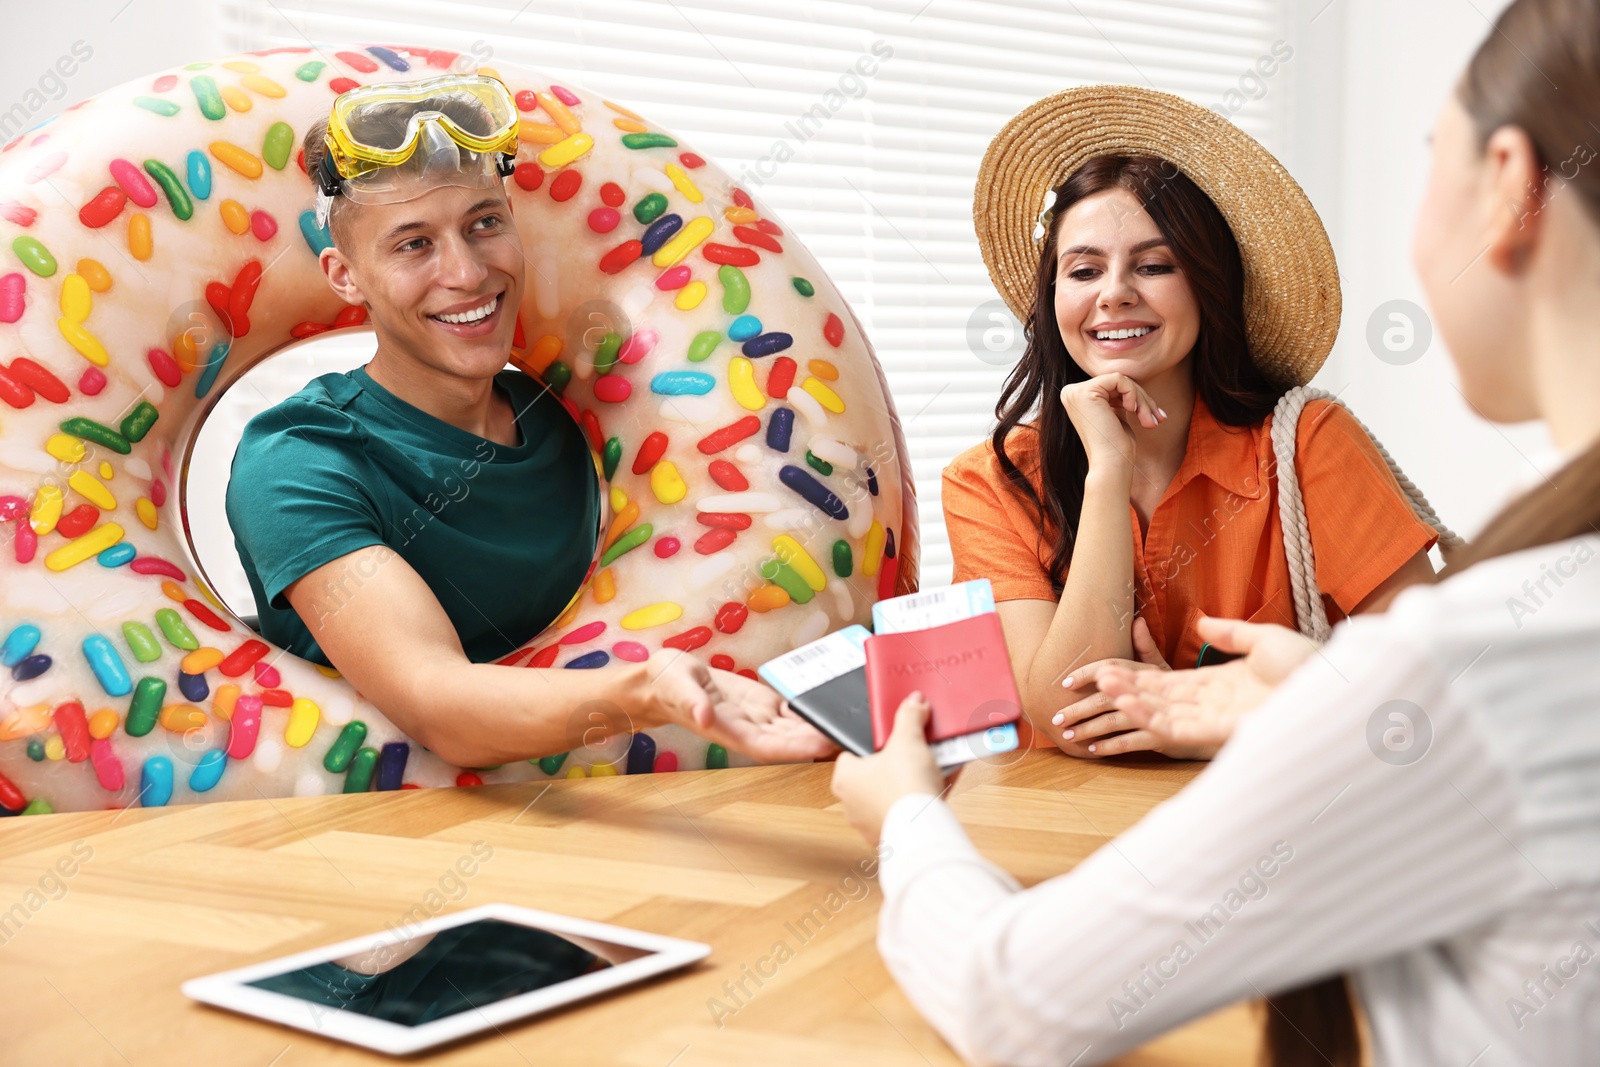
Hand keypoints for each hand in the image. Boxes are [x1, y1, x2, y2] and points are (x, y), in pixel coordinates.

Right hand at [645, 651, 837, 762]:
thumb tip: (703, 717)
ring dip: (820, 729)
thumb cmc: (668, 684)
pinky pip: (791, 711)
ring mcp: (758, 717)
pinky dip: (811, 712)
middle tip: (850, 736)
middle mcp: (749, 729)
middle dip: (818, 741)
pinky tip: (832, 707)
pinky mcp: (763, 703)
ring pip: (795, 728)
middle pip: (789, 741)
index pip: (766, 746)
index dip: (793, 748)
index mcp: (729, 730)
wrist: (667, 680)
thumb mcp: (676, 687)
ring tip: (850, 724)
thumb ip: (691, 702)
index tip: (819, 746)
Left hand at [831, 692, 952, 846]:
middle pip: (875, 774)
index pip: (853, 753)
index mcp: (845, 778)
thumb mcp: (908, 741)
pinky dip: (918, 803)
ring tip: (933, 770)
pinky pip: (905, 813)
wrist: (923, 831)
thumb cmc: (905, 788)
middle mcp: (851, 804)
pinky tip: (939, 790)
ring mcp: (869, 824)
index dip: (874, 744)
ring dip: (910, 784)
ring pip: (890, 795)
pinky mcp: (890, 837)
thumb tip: (914, 702)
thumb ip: (909, 717)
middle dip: (897, 765)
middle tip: (916, 754)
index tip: (892, 740)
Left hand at [1052, 617, 1173, 757]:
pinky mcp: (1163, 739)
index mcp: (1149, 674)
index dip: (1088, 674)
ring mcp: (1157, 717)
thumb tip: (1138, 621)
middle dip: (1080, 708)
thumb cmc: (1181, 695)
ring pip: (1115, 721)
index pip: (1113, 668)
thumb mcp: (1165, 670)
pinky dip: (1111, 746)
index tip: (1065, 682)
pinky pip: (1131, 742)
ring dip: (1089, 729)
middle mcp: (1152, 693)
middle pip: (1107, 698)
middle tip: (1057, 716)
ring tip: (1069, 735)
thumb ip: (1147, 648)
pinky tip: (1093, 750)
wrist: (1208, 725)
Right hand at [1058, 372, 1166, 472]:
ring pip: (1121, 380)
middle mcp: (1071, 393)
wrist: (1111, 464)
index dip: (1136, 398)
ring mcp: (1075, 392)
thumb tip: (1133, 383)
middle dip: (1142, 399)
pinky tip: (1133, 411)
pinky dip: (1133, 394)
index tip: (1154, 416)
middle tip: (1158, 419)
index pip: (1112, 386)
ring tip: (1150, 421)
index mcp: (1077, 398)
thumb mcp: (1116, 415)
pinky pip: (1119, 379)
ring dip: (1142, 400)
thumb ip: (1118, 398)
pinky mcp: (1084, 392)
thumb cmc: (1117, 447)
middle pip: (1117, 382)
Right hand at [1096, 615, 1318, 755]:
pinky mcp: (1219, 732)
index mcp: (1217, 684)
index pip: (1164, 682)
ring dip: (1128, 700)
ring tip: (1101, 687)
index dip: (1132, 677)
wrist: (1338, 687)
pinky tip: (1126, 703)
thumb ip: (1230, 632)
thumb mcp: (1264, 639)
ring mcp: (1213, 719)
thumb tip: (1201, 622)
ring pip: (1158, 712)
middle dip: (1119, 693)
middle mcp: (1210, 704)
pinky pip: (1175, 727)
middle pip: (1153, 698)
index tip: (1102, 672)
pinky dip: (1148, 716)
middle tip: (1087, 685)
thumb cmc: (1310, 666)